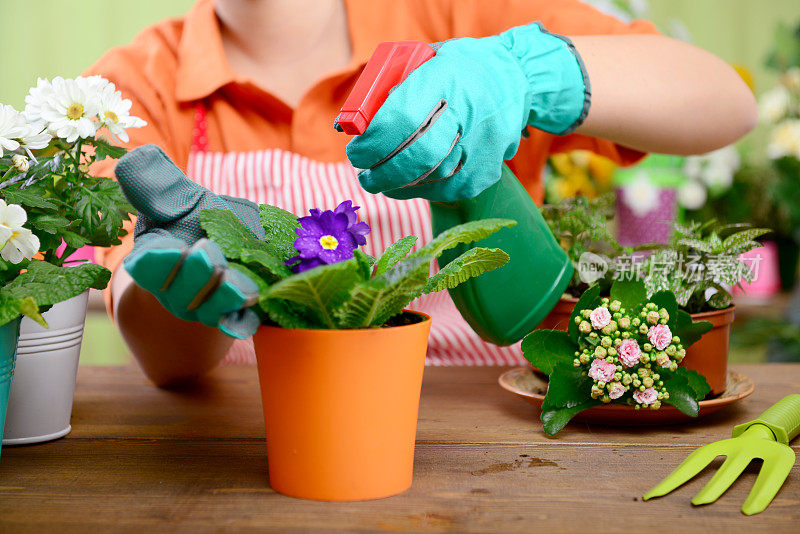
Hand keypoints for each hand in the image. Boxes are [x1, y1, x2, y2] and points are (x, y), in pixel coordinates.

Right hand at [115, 145, 264, 338]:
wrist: (230, 249)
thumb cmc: (196, 221)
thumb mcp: (179, 199)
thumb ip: (158, 184)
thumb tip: (133, 156)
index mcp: (152, 260)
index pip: (146, 267)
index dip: (158, 261)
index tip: (174, 247)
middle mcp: (173, 291)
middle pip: (180, 294)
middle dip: (197, 274)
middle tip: (211, 251)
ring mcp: (203, 308)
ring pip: (210, 310)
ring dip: (224, 296)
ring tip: (239, 281)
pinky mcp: (232, 317)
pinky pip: (237, 324)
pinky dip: (245, 317)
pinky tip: (257, 303)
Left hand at [346, 22, 589, 201]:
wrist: (516, 78)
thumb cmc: (458, 69)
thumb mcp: (425, 61)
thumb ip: (390, 90)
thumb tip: (352, 126)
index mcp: (444, 80)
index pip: (400, 121)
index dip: (372, 144)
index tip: (356, 151)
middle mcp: (466, 114)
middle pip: (414, 158)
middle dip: (379, 173)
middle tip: (364, 176)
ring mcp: (479, 146)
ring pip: (428, 180)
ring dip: (396, 185)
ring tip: (382, 181)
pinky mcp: (485, 171)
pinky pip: (445, 191)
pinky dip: (420, 190)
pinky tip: (410, 183)